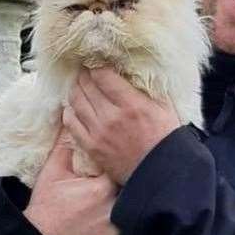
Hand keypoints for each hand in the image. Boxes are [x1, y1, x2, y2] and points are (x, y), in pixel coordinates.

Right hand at [23, 129, 120, 234]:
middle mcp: (113, 209)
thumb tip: (69, 120)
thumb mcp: (53, 171)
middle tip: (125, 181)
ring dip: (127, 206)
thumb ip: (65, 145)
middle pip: (130, 190)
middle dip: (127, 185)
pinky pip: (126, 232)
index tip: (118, 165)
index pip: (122, 169)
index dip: (121, 166)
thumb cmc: (47, 205)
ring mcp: (115, 230)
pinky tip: (112, 221)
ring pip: (131, 211)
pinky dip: (122, 226)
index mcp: (101, 188)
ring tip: (123, 201)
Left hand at [63, 67, 180, 185]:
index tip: (96, 62)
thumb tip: (133, 70)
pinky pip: (72, 124)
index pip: (103, 75)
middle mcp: (112, 116)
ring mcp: (99, 132)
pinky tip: (72, 107)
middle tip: (85, 70)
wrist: (160, 171)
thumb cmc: (165, 139)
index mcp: (132, 104)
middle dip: (84, 74)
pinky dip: (69, 111)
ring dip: (75, 89)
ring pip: (77, 102)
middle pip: (87, 86)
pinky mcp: (92, 147)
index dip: (96, 65)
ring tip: (78, 85)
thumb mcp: (164, 106)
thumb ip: (148, 87)